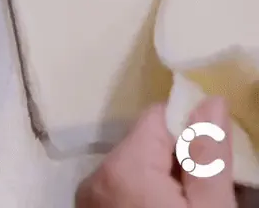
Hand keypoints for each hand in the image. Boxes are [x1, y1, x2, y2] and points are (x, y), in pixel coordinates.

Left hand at [77, 98, 236, 207]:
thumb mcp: (209, 207)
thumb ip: (207, 155)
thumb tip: (209, 101)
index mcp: (121, 166)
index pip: (156, 116)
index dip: (190, 127)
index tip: (211, 150)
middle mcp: (94, 175)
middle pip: (143, 142)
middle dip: (175, 156)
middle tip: (202, 184)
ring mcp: (88, 196)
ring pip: (132, 164)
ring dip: (159, 176)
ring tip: (183, 199)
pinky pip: (120, 186)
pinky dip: (142, 191)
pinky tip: (162, 205)